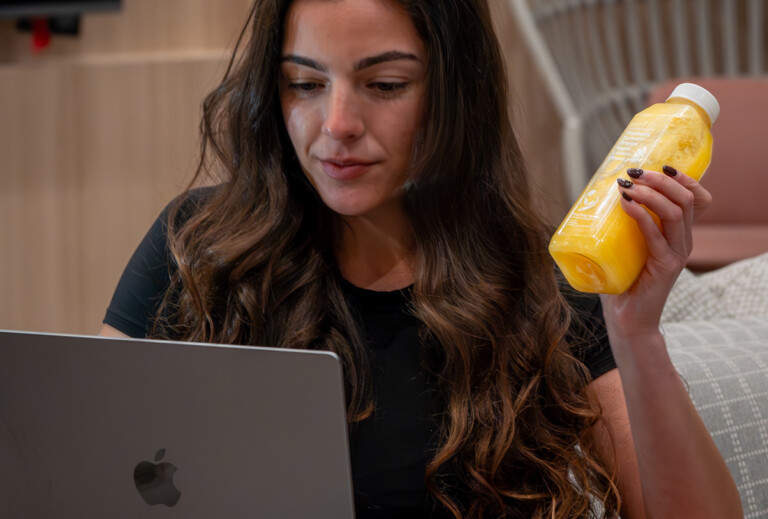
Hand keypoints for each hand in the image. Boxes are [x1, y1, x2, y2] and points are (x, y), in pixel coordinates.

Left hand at [600, 166, 711, 336]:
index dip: (684, 178)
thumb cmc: (621, 280)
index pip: (696, 197)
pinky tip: (626, 204)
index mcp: (678, 232)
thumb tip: (591, 197)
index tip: (659, 165)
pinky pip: (657, 234)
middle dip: (661, 179)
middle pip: (686, 198)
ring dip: (651, 193)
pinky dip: (641, 215)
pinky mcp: (666, 266)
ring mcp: (677, 253)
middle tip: (633, 173)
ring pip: (676, 212)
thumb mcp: (624, 245)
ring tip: (627, 185)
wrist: (626, 318)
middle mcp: (683, 240)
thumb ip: (619, 225)